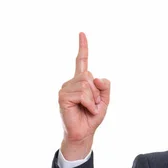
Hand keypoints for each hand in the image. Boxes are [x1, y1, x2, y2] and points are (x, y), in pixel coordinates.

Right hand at [58, 32, 110, 158]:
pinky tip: (85, 110)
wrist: (83, 134)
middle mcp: (71, 83)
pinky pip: (83, 94)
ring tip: (88, 108)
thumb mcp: (104, 101)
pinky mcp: (63, 96)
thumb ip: (105, 86)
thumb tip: (96, 77)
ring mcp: (65, 89)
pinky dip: (89, 103)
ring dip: (93, 99)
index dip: (83, 47)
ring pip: (87, 85)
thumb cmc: (91, 118)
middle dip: (97, 92)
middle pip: (89, 76)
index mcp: (81, 82)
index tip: (82, 33)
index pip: (81, 61)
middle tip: (92, 105)